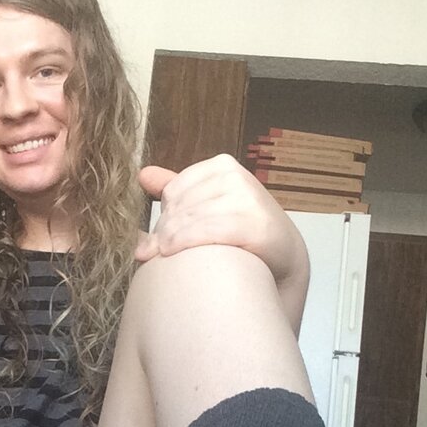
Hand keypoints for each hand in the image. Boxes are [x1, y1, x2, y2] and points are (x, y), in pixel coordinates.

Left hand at [135, 154, 309, 324]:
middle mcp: (235, 176)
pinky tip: (172, 254)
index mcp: (221, 166)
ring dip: (169, 240)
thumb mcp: (210, 207)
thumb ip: (178, 192)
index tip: (156, 241)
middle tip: (154, 254)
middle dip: (163, 232)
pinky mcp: (255, 222)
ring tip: (161, 258)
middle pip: (179, 205)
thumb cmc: (242, 235)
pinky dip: (185, 242)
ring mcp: (247, 197)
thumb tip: (143, 174)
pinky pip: (207, 230)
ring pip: (189, 217)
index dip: (162, 217)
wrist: (284, 259)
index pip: (173, 190)